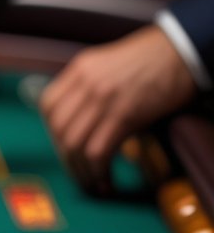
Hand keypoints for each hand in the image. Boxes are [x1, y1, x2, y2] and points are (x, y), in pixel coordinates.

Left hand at [40, 24, 197, 195]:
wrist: (185, 50)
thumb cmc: (153, 60)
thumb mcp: (110, 65)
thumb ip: (89, 86)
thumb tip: (78, 120)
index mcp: (80, 68)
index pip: (47, 106)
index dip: (52, 131)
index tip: (64, 146)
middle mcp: (86, 83)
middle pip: (58, 130)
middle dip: (66, 157)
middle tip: (78, 171)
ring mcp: (103, 98)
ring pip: (73, 144)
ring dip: (80, 170)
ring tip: (92, 182)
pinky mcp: (124, 114)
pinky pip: (97, 151)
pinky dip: (98, 172)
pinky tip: (106, 180)